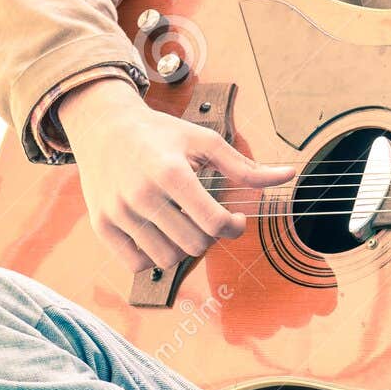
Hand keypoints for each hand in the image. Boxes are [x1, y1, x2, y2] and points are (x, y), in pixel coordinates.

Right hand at [59, 78, 295, 271]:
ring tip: (183, 224)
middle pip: (193, 245)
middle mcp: (140, 195)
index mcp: (170, 172)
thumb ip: (245, 166)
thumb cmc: (161, 134)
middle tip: (207, 219)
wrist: (104, 126)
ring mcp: (117, 212)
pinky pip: (137, 263)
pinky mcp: (101, 225)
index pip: (213, 222)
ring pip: (167, 259)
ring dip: (183, 247)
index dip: (234, 227)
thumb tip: (289, 175)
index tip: (235, 220)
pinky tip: (160, 233)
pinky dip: (153, 256)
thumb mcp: (204, 141)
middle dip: (210, 237)